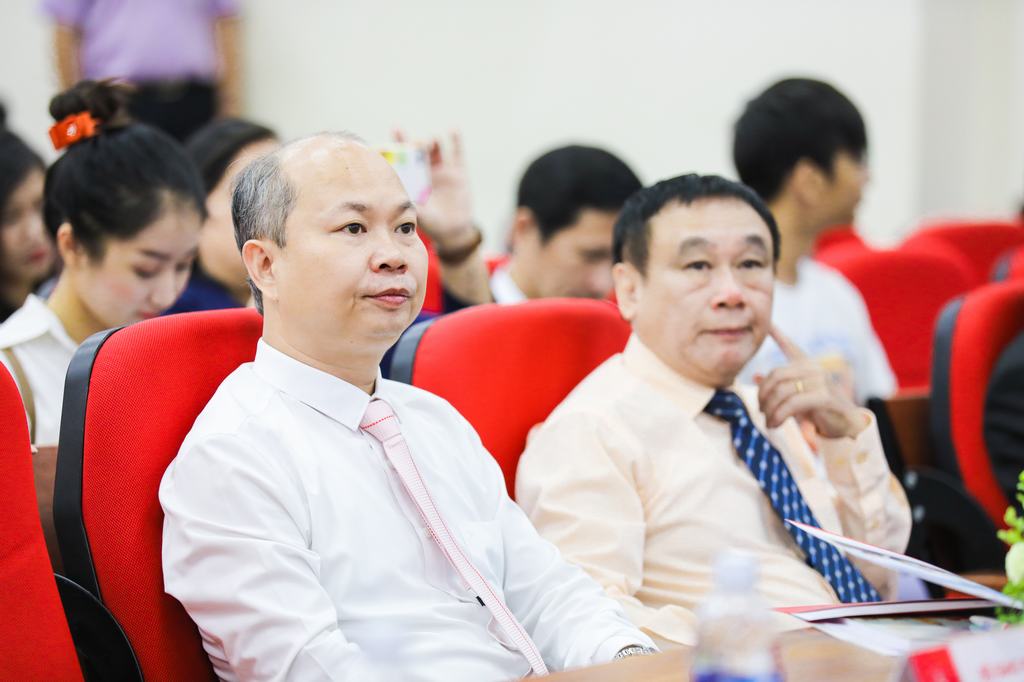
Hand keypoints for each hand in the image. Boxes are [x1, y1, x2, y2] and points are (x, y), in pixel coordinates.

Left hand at [392, 129, 475, 251]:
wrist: (453, 231)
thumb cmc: (432, 223)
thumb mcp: (421, 213)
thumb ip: (413, 204)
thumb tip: (402, 198)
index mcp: (411, 178)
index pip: (402, 157)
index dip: (398, 143)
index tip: (394, 131)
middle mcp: (424, 170)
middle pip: (417, 149)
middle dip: (415, 142)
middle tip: (415, 144)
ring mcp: (442, 169)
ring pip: (435, 148)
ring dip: (431, 141)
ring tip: (430, 143)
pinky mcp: (458, 172)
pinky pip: (457, 152)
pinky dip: (456, 140)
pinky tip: (453, 129)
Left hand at [756, 326, 867, 438]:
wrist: (848, 426)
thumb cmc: (821, 411)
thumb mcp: (796, 397)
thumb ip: (779, 387)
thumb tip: (756, 376)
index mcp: (808, 366)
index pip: (791, 347)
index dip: (779, 335)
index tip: (768, 325)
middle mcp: (814, 369)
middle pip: (776, 375)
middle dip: (763, 394)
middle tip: (760, 411)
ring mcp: (821, 380)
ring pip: (781, 391)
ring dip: (770, 409)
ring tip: (768, 421)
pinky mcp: (824, 396)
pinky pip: (792, 404)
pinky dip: (779, 415)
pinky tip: (775, 424)